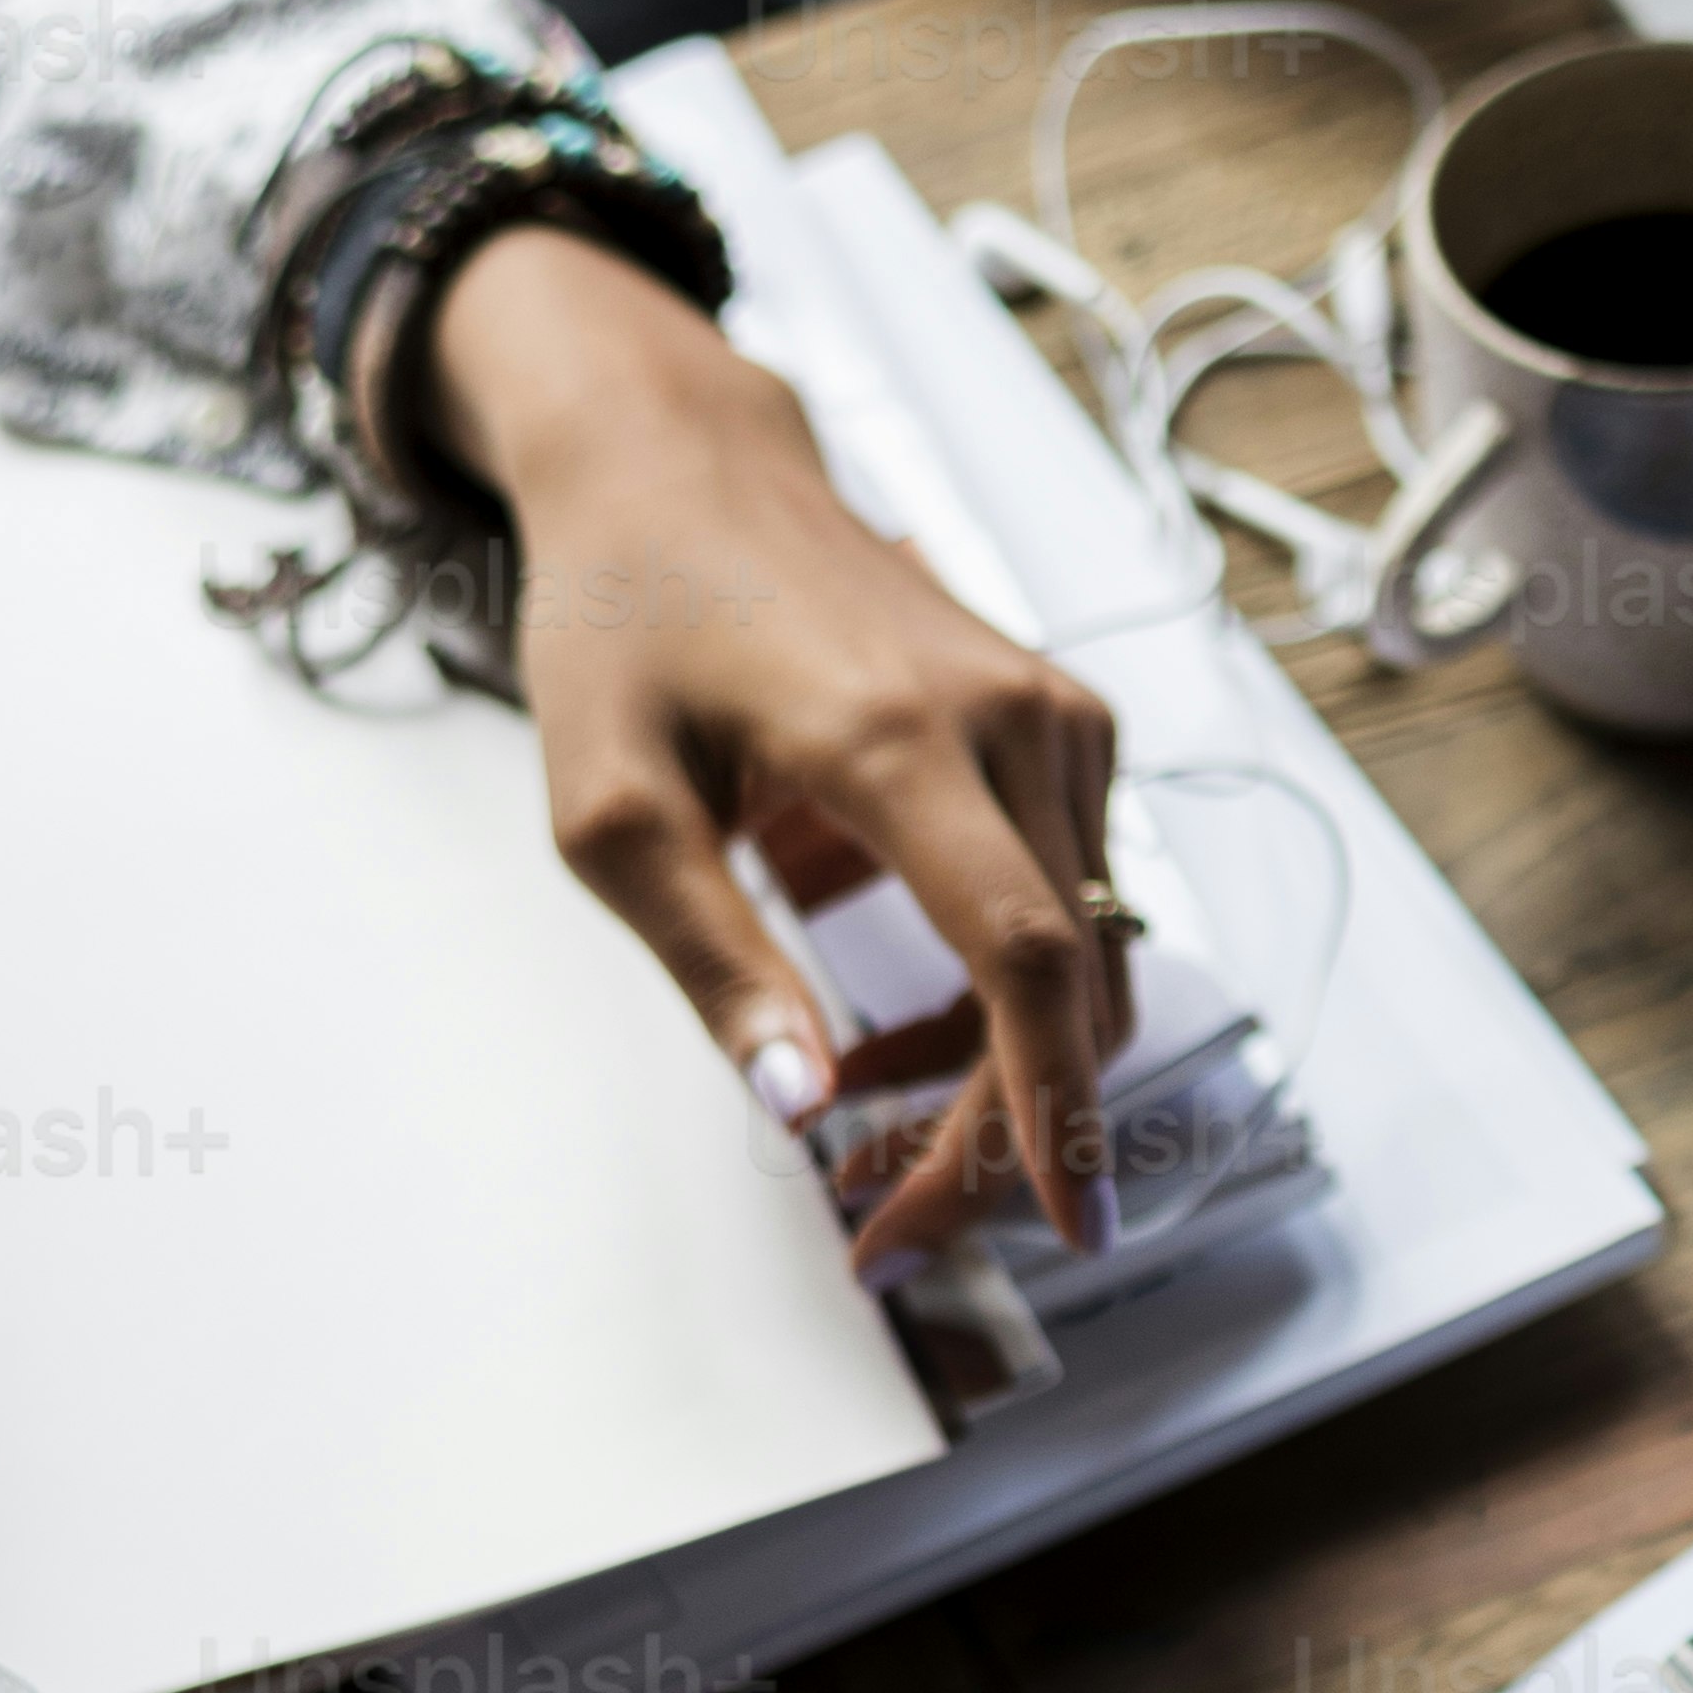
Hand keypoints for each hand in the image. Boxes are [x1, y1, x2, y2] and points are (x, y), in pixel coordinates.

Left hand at [429, 226, 1136, 1277]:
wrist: (682, 462)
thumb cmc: (627, 622)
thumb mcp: (607, 809)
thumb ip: (709, 962)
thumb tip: (803, 1107)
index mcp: (893, 737)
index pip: (1022, 953)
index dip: (1056, 1107)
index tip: (1071, 1223)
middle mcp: (1010, 721)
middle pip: (1065, 989)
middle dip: (999, 1137)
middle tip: (894, 1229)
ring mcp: (1057, 718)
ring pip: (1085, 966)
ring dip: (996, 1076)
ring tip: (868, 1120)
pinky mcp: (1068, 728)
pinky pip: (1073, 910)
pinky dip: (1004, 1000)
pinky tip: (897, 1020)